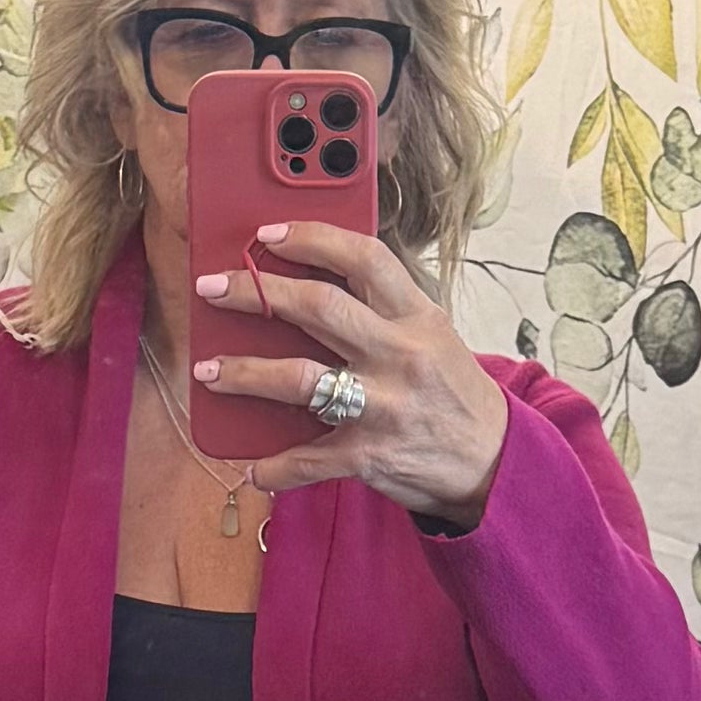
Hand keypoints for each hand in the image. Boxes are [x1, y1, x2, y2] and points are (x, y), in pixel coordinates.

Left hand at [192, 220, 508, 525]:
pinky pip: (308, 459)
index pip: (363, 258)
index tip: (267, 234)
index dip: (311, 239)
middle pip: (317, 308)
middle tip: (213, 289)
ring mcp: (382, 406)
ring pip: (299, 379)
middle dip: (255, 294)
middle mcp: (399, 354)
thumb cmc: (450, 393)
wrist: (491, 462)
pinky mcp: (369, 456)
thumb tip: (313, 284)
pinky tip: (253, 466)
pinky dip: (275, 466)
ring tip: (208, 370)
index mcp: (415, 316)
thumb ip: (382, 309)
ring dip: (244, 373)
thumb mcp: (432, 335)